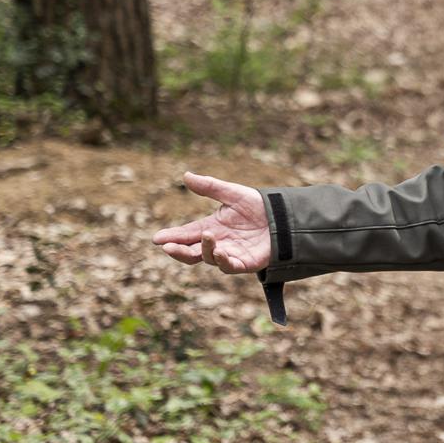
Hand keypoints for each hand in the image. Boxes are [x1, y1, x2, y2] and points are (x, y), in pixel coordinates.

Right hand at [153, 173, 273, 273]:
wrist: (285, 216)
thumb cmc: (259, 206)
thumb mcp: (232, 194)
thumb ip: (210, 187)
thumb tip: (186, 175)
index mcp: (211, 227)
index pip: (187, 234)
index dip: (172, 237)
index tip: (157, 239)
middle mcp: (217, 243)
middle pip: (191, 251)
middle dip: (178, 250)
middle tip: (168, 246)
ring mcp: (230, 254)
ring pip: (209, 258)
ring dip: (204, 249)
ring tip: (207, 236)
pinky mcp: (245, 263)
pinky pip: (230, 267)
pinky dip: (223, 261)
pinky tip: (220, 253)